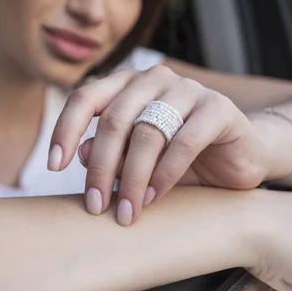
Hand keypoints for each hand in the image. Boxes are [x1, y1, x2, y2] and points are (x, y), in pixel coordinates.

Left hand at [48, 66, 269, 225]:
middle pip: (114, 119)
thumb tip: (81, 155)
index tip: (54, 166)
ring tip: (128, 211)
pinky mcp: (218, 107)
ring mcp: (188, 89)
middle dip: (101, 167)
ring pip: (147, 132)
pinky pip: (184, 141)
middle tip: (96, 206)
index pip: (85, 98)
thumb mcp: (136, 159)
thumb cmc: (177, 157)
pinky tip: (156, 197)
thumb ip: (109, 153)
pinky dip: (166, 173)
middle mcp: (154, 79)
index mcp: (127, 84)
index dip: (65, 130)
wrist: (237, 156)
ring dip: (133, 177)